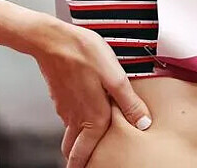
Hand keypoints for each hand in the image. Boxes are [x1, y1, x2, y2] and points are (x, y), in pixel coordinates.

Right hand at [30, 18, 151, 167]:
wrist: (52, 40)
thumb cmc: (84, 53)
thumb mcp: (115, 76)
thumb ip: (129, 102)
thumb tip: (143, 123)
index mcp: (93, 116)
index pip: (85, 153)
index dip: (83, 166)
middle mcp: (76, 116)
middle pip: (72, 149)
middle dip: (76, 161)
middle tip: (81, 167)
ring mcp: (65, 108)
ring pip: (68, 134)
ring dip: (74, 144)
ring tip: (83, 148)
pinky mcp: (59, 97)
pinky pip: (66, 119)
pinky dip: (72, 125)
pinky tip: (82, 115)